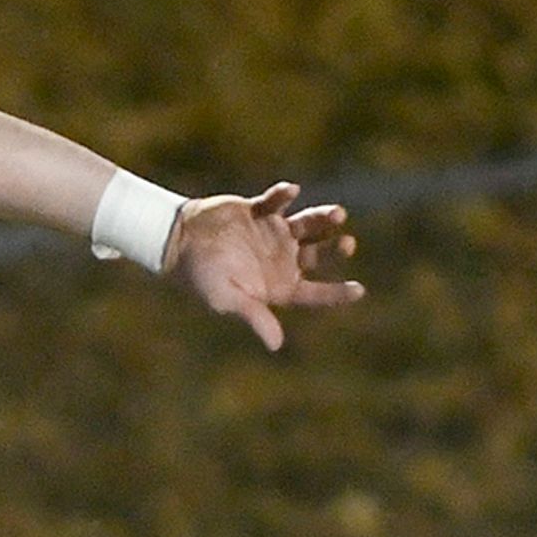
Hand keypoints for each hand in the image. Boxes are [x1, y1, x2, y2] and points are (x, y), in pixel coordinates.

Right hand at [169, 183, 360, 350]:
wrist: (178, 243)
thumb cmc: (201, 278)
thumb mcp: (227, 300)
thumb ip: (254, 316)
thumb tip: (277, 345)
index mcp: (278, 286)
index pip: (314, 292)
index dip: (337, 293)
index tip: (359, 290)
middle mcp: (281, 260)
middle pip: (318, 255)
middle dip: (334, 250)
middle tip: (348, 244)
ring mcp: (272, 234)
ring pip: (307, 226)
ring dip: (322, 219)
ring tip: (338, 213)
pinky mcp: (258, 211)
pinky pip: (276, 202)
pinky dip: (283, 196)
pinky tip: (291, 190)